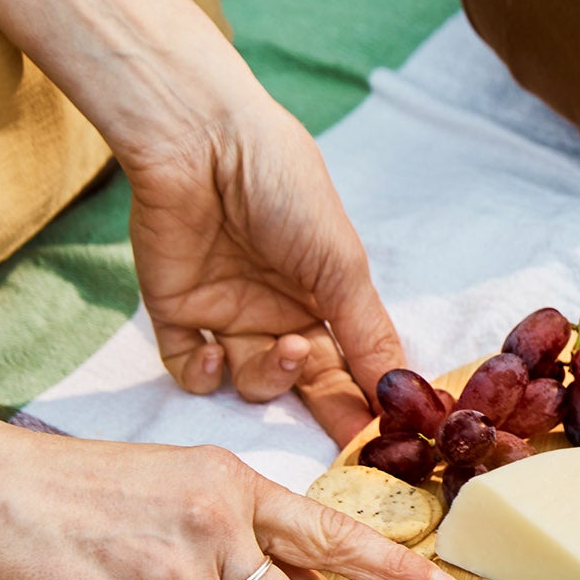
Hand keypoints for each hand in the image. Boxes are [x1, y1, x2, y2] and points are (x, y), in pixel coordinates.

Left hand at [129, 103, 404, 444]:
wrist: (202, 142)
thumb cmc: (285, 189)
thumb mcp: (343, 266)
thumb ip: (369, 334)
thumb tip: (404, 395)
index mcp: (326, 297)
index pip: (351, 365)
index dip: (366, 401)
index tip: (385, 437)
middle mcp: (279, 310)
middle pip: (304, 384)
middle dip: (326, 409)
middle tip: (345, 436)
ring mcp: (227, 314)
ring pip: (250, 383)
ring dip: (268, 379)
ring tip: (284, 346)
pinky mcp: (176, 313)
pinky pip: (189, 371)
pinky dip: (203, 375)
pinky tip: (217, 349)